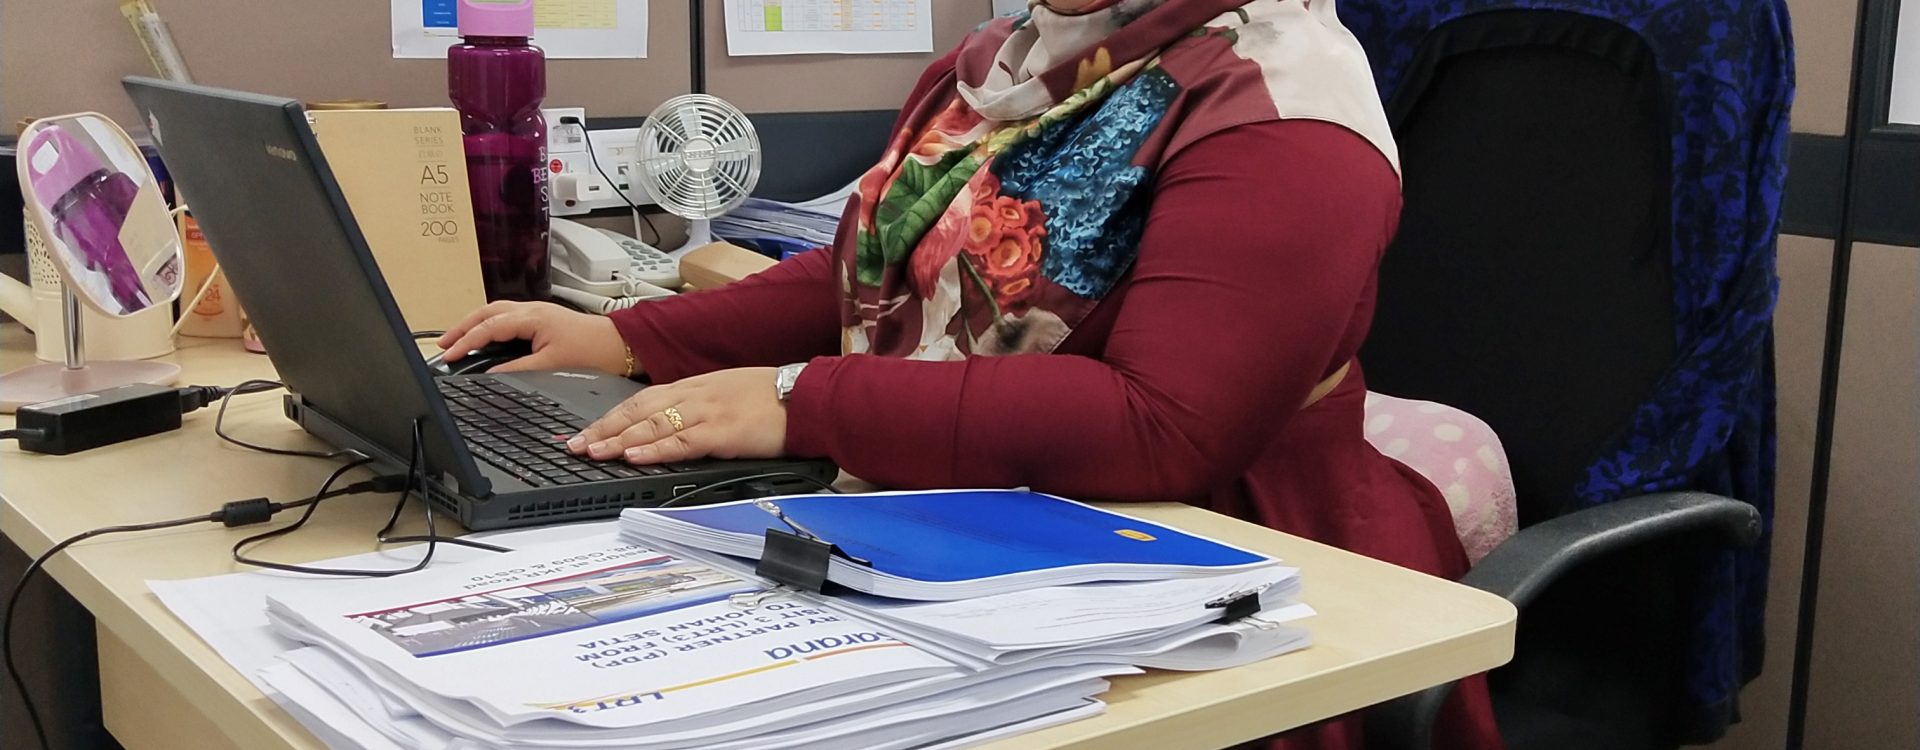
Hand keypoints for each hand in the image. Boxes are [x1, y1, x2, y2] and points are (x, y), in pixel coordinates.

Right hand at [438, 301, 627, 374]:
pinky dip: (489, 326)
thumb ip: (517, 369)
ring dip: (474, 324)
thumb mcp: (551, 365)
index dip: (465, 341)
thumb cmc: (593, 351)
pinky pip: (507, 318)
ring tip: (456, 340)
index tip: (448, 355)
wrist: (621, 345)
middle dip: (461, 327)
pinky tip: (484, 337)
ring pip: (495, 312)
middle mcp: (532, 309)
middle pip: (486, 313)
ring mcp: (536, 312)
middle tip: (443, 344)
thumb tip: (490, 374)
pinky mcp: (542, 319)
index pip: (488, 327)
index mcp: (532, 317)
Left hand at [567, 368, 786, 464]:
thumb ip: (700, 407)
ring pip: (652, 425)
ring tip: (591, 451)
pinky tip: (633, 456)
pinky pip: (680, 441)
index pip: (642, 400)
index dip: (612, 416)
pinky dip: (653, 450)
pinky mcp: (722, 432)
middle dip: (603, 429)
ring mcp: (707, 412)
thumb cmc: (774, 398)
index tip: (588, 430)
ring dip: (617, 440)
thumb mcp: (729, 394)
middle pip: (637, 411)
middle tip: (573, 445)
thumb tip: (675, 425)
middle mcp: (694, 395)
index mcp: (695, 386)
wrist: (807, 396)